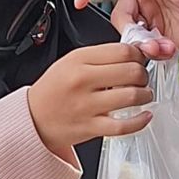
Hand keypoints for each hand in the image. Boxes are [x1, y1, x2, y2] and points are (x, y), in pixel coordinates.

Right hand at [27, 40, 172, 159]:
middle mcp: (83, 81)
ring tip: (143, 95)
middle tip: (142, 78)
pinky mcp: (90, 127)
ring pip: (131, 96)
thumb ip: (100, 56)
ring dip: (145, 95)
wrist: (33, 118)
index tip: (140, 59)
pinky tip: (144, 115)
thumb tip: (134, 54)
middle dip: (144, 74)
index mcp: (79, 60)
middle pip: (131, 71)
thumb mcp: (70, 62)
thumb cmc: (53, 90)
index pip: (122, 50)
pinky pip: (123, 125)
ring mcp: (87, 106)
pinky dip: (140, 120)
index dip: (138, 54)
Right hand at [76, 0, 178, 57]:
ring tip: (163, 45)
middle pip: (118, 14)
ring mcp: (149, 16)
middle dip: (130, 29)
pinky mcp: (155, 36)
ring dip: (143, 43)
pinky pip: (141, 46)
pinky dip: (152, 50)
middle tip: (148, 36)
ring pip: (129, 33)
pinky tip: (168, 48)